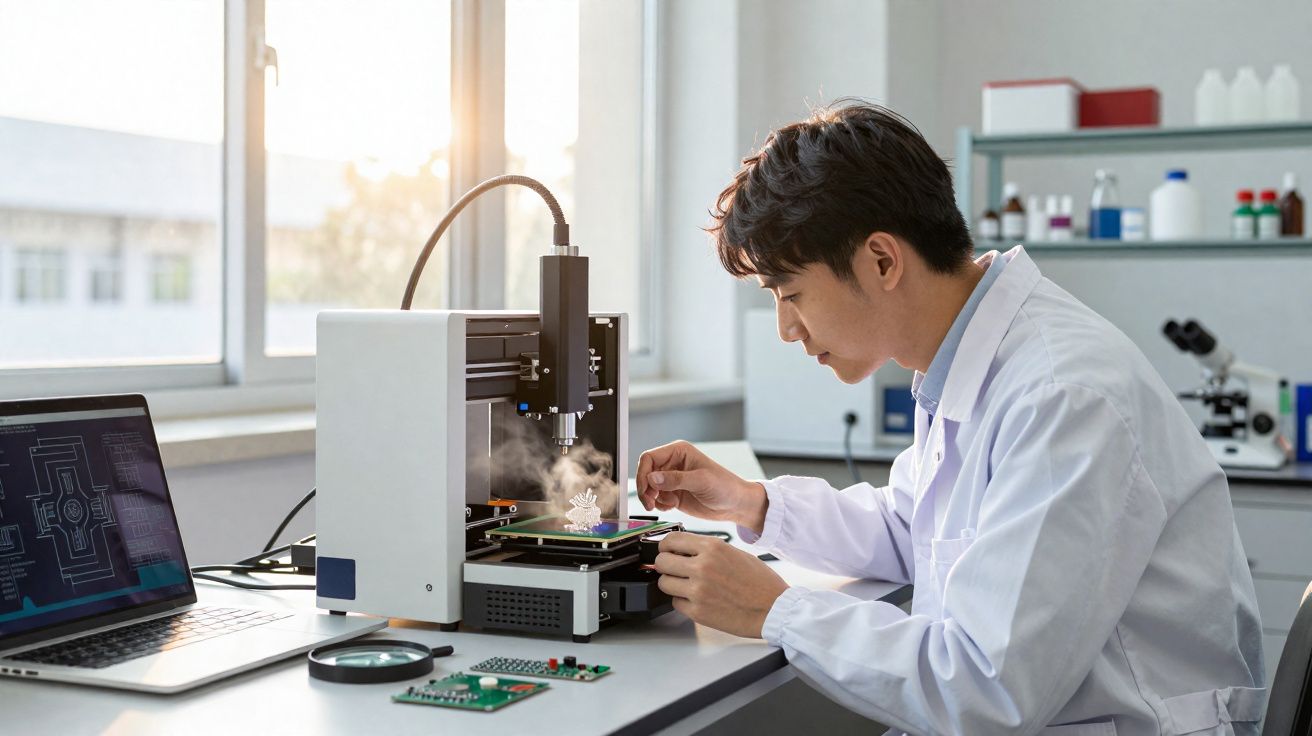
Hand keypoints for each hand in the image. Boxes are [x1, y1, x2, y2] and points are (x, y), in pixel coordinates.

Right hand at [636, 440, 767, 531]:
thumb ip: (675, 479)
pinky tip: (671, 506)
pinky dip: (659, 504)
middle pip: (645, 473)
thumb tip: (652, 478)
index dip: (643, 474)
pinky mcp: (673, 493)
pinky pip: (656, 498)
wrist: (736, 504)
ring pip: (648, 487)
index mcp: (679, 451)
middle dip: (645, 489)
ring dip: (652, 498)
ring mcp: (672, 479)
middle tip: (650, 502)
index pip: (649, 458)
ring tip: (668, 504)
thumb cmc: (725, 487)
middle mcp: (673, 463)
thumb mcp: (701, 481)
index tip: (646, 490)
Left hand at [654, 532, 788, 638]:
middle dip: (665, 565)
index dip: (666, 547)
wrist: (774, 609)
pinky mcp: (698, 612)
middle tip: (673, 569)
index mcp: (713, 548)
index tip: (667, 551)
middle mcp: (702, 567)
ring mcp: (698, 590)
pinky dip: (683, 602)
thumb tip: (685, 550)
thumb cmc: (760, 582)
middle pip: (661, 562)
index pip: (671, 541)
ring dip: (672, 584)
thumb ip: (708, 550)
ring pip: (664, 583)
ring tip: (686, 586)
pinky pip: (675, 603)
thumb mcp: (735, 553)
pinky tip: (697, 599)